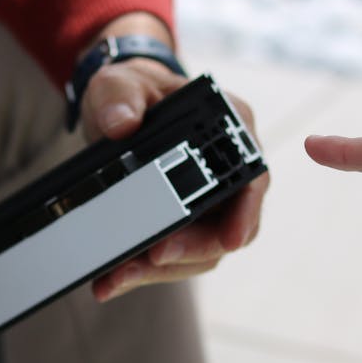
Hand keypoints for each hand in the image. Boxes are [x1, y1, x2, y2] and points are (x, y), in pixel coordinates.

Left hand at [82, 57, 269, 301]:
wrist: (117, 108)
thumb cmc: (132, 91)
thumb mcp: (119, 83)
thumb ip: (119, 96)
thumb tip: (121, 124)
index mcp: (231, 129)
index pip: (252, 178)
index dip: (245, 213)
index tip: (229, 239)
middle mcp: (228, 172)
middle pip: (226, 228)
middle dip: (188, 251)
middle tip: (148, 259)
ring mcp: (207, 203)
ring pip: (196, 252)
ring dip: (156, 271)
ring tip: (114, 278)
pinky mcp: (180, 224)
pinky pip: (168, 256)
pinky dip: (139, 270)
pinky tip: (108, 279)